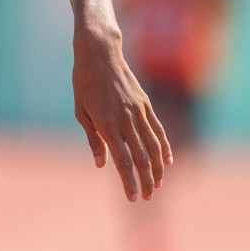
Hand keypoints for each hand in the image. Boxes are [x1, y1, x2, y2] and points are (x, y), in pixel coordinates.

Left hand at [71, 28, 171, 201]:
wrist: (99, 53)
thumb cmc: (84, 83)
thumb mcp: (81, 112)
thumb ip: (94, 140)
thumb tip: (102, 164)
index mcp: (106, 124)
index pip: (122, 160)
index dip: (128, 181)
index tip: (132, 197)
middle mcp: (125, 119)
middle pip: (141, 157)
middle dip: (146, 180)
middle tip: (147, 197)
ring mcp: (138, 111)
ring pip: (154, 146)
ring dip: (158, 168)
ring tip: (158, 184)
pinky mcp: (145, 104)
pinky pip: (158, 129)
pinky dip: (165, 147)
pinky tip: (168, 160)